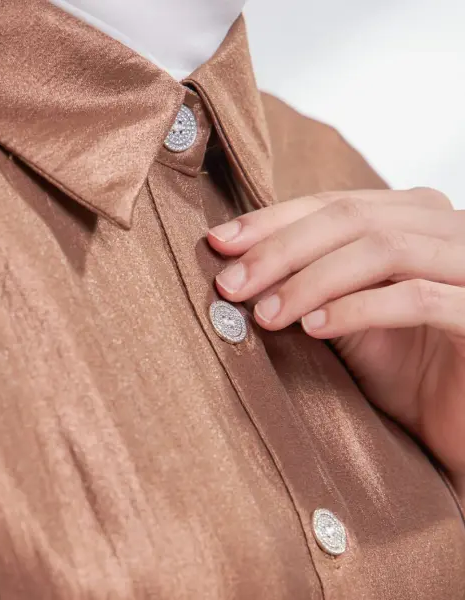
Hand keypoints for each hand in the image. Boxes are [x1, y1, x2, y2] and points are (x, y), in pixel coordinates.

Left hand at [208, 188, 464, 490]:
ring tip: (265, 313)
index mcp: (415, 220)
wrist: (461, 426)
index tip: (218, 243)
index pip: (334, 204)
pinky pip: (417, 298)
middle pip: (352, 217)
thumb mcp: (347, 319)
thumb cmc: (406, 371)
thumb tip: (238, 268)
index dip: (272, 220)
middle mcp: (449, 229)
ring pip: (383, 249)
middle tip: (230, 283)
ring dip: (310, 280)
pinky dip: (358, 308)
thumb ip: (310, 285)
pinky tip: (314, 327)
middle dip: (280, 249)